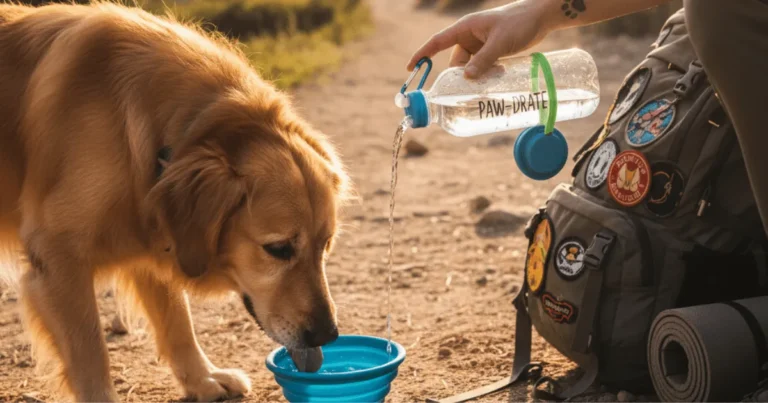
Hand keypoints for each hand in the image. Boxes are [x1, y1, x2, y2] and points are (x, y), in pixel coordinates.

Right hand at [407, 0, 557, 78]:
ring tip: (486, 85)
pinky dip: (485, 75)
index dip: (422, 55)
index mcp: (465, 28)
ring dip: (475, 77)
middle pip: (455, 61)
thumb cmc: (519, 22)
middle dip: (458, 77)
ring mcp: (480, 44)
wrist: (541, 17)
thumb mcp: (500, 42)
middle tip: (463, 92)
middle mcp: (469, 36)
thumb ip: (484, 60)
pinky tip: (494, 80)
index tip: (411, 68)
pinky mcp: (491, 51)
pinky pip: (481, 67)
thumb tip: (466, 78)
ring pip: (469, 67)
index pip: (437, 42)